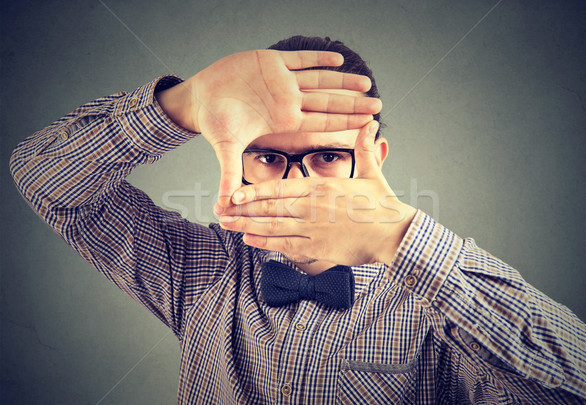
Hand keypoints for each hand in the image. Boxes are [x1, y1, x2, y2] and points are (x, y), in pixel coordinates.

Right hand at [156, 50, 381, 205]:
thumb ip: (231, 172)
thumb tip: (225, 204)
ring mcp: (282, 80)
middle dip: (353, 104)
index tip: (368, 125)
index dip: (345, 123)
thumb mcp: (226, 146)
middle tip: (379, 105)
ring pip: (320, 80)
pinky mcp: (270, 60)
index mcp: (284, 120)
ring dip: (343, 81)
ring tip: (366, 82)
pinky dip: (317, 58)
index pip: (321, 123)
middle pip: (328, 102)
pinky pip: (300, 59)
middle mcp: (288, 101)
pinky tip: (337, 59)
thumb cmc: (215, 122)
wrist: (201, 97)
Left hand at [217, 121, 416, 267]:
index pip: (281, 188)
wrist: (394, 234)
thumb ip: (364, 148)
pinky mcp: (317, 249)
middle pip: (270, 207)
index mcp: (321, 188)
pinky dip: (265, 242)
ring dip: (247, 226)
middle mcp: (312, 208)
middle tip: (219, 210)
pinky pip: (285, 245)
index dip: (255, 191)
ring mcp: (313, 229)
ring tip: (227, 224)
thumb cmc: (382, 205)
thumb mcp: (372, 172)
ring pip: (273, 226)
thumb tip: (371, 123)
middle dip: (242, 209)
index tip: (235, 192)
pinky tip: (249, 240)